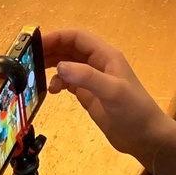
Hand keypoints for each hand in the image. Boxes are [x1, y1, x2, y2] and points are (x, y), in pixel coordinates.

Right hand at [43, 29, 174, 159]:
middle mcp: (98, 64)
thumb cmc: (134, 111)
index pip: (77, 38)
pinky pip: (69, 82)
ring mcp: (93, 80)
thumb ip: (87, 77)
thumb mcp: (112, 91)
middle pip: (70, 48)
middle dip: (50, 50)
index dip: (57, 37)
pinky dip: (58, 82)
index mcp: (106, 56)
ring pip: (68, 64)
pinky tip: (51, 90)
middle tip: (29, 59)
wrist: (146, 137)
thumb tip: (59, 67)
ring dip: (52, 65)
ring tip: (35, 72)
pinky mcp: (89, 95)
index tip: (36, 44)